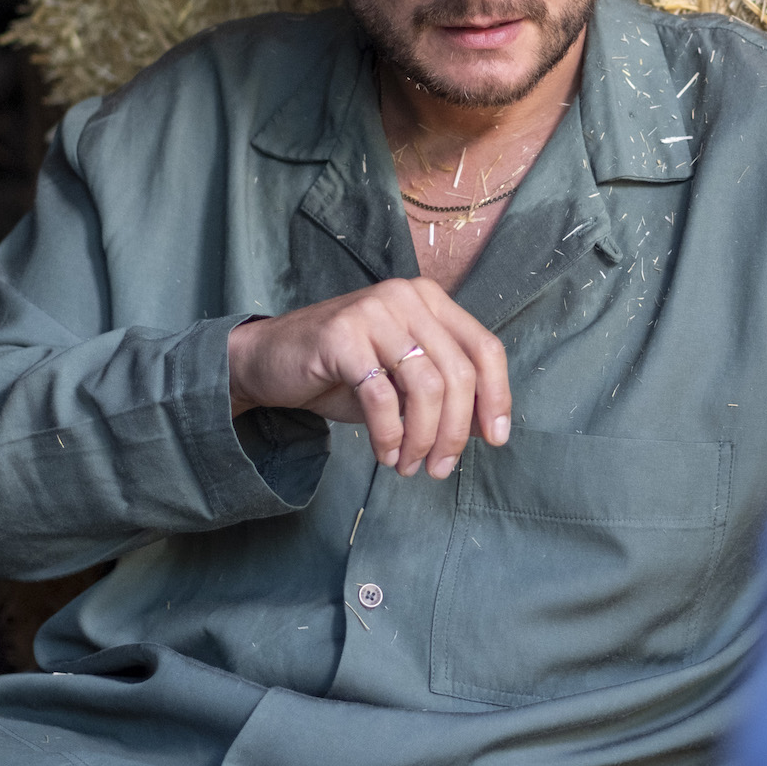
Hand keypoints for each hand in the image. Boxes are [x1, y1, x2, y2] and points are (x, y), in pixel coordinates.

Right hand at [227, 278, 509, 478]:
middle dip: (456, 432)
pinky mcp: (341, 335)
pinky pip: (382, 396)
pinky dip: (389, 435)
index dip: (497, 397)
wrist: (269, 360)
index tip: (496, 439)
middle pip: (459, 373)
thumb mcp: (403, 381)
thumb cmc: (343, 372)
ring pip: (426, 386)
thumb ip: (445, 394)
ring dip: (423, 439)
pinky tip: (385, 453)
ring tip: (410, 466)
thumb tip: (489, 428)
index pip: (485, 349)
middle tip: (440, 468)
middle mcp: (406, 297)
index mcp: (430, 300)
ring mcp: (374, 311)